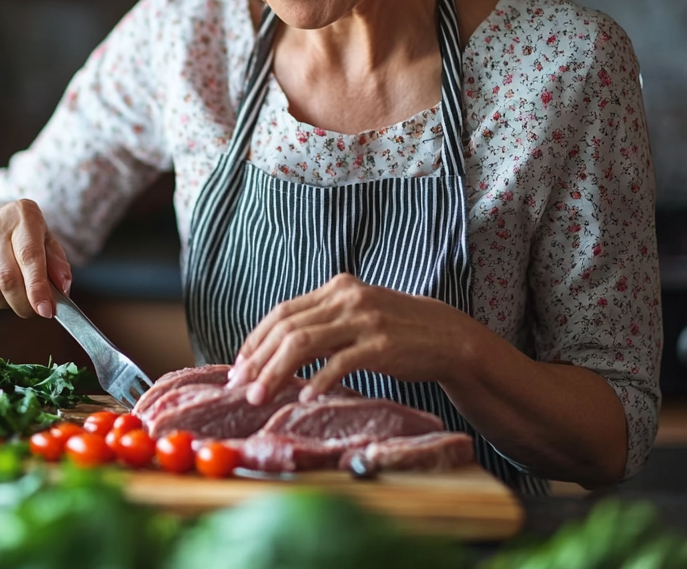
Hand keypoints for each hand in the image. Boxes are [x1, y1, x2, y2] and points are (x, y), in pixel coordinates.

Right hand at [0, 200, 72, 318]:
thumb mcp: (48, 243)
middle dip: (24, 303)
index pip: (30, 256)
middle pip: (7, 277)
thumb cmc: (27, 237)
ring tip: (16, 295)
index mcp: (23, 214)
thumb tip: (61, 290)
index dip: (37, 288)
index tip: (46, 311)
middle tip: (34, 312)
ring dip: (7, 303)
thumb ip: (58, 265)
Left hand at [226, 274, 478, 403]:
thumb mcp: (355, 315)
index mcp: (335, 288)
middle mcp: (345, 298)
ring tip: (260, 396)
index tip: (239, 366)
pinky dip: (317, 381)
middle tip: (240, 386)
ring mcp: (363, 320)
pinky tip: (305, 397)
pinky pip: (339, 363)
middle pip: (286, 327)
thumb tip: (277, 350)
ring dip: (275, 373)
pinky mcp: (380, 344)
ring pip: (303, 343)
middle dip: (257, 360)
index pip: (282, 312)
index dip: (255, 340)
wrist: (447, 336)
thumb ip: (322, 324)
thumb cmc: (395, 330)